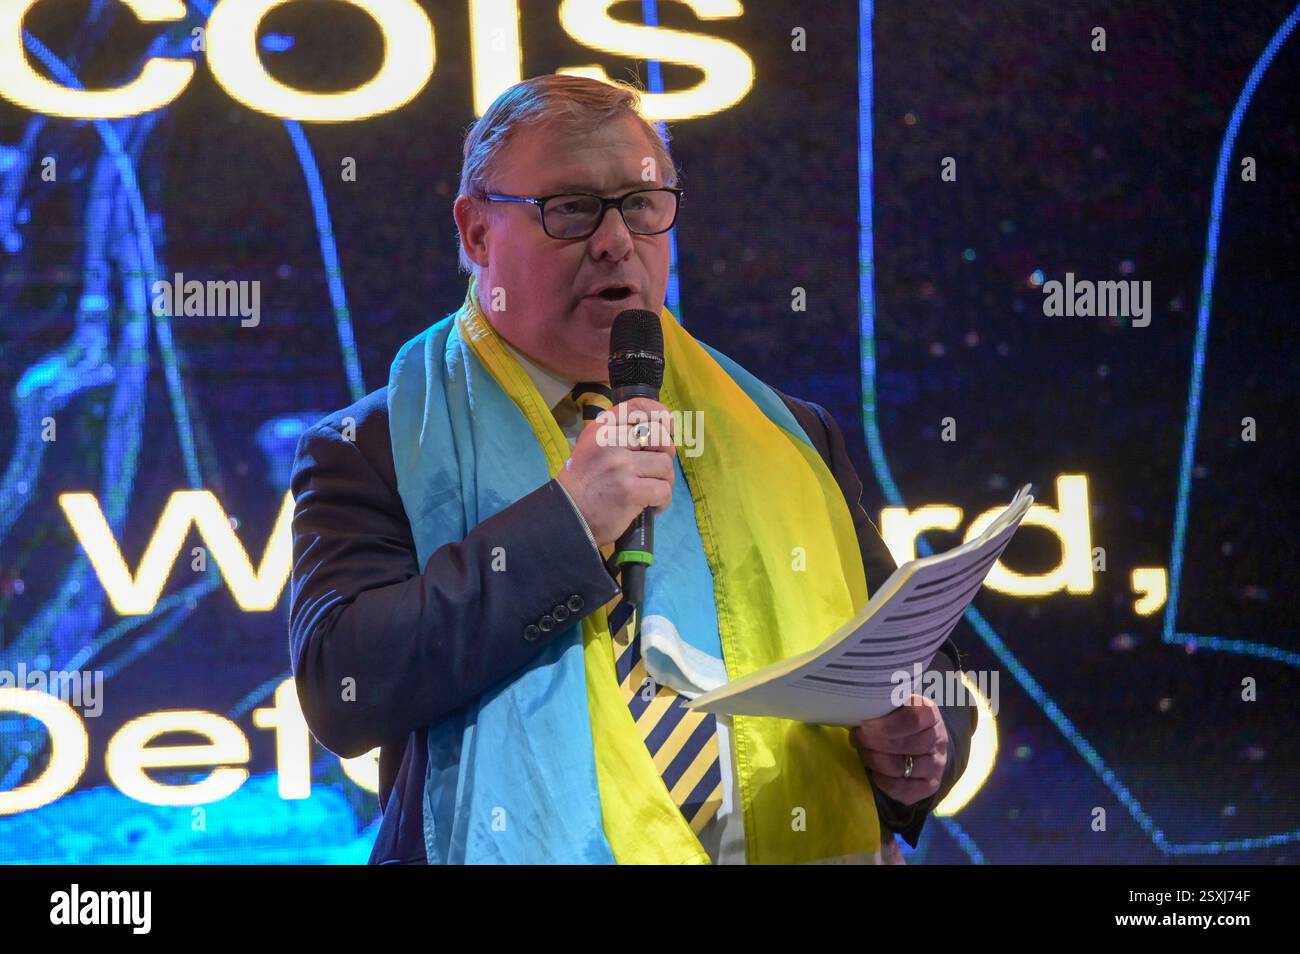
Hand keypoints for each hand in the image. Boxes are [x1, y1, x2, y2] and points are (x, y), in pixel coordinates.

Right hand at [556, 398, 676, 546]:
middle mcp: (610, 442)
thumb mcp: (591, 448)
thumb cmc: (582, 486)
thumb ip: (617, 436)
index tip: (669, 428)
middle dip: (665, 454)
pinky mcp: (630, 491)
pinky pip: (663, 490)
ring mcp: (621, 466)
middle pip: (659, 437)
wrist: (567, 518)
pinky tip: (649, 507)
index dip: (660, 413)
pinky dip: (662, 502)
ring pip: (665, 465)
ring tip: (649, 492)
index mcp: (600, 430)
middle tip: (655, 471)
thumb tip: (660, 432)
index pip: (636, 408)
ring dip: (663, 481)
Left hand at [849, 694, 948, 805]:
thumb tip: (857, 709)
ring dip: (874, 761)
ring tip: (862, 752)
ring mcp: (936, 765)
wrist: (925, 740)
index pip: (912, 719)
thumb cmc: (902, 718)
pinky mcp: (930, 786)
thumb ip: (884, 704)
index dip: (884, 725)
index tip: (862, 725)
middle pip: (902, 745)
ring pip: (900, 768)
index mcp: (930, 714)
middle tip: (856, 738)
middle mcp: (938, 740)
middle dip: (872, 743)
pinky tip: (873, 771)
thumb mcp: (898, 704)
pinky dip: (882, 781)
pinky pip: (903, 789)